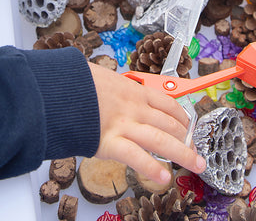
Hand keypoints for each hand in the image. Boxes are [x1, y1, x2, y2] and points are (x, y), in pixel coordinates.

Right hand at [88, 62, 205, 184]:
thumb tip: (115, 93)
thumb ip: (115, 90)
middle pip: (169, 123)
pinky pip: (137, 157)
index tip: (187, 124)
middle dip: (187, 138)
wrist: (59, 88)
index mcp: (133, 90)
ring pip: (161, 140)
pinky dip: (152, 168)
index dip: (181, 116)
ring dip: (183, 154)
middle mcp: (134, 107)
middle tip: (196, 150)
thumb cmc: (77, 81)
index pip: (166, 103)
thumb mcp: (103, 77)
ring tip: (196, 164)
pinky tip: (164, 177)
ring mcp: (124, 125)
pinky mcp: (110, 142)